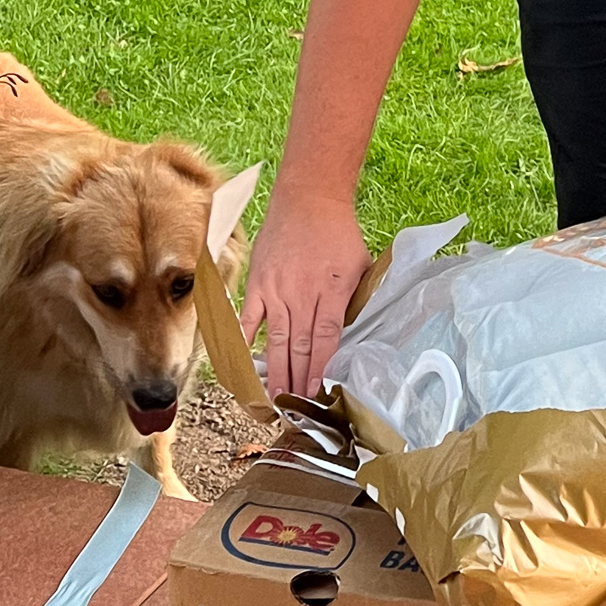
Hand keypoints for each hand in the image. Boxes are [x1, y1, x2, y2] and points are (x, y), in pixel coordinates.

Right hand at [240, 192, 369, 400]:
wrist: (309, 198)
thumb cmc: (339, 233)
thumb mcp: (359, 265)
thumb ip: (355, 301)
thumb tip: (355, 335)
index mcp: (331, 290)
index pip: (326, 339)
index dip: (321, 369)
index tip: (317, 393)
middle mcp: (302, 293)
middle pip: (299, 346)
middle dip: (298, 380)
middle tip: (296, 407)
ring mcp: (276, 289)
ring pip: (275, 339)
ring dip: (276, 371)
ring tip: (275, 398)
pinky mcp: (257, 283)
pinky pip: (248, 319)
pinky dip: (245, 343)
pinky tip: (245, 366)